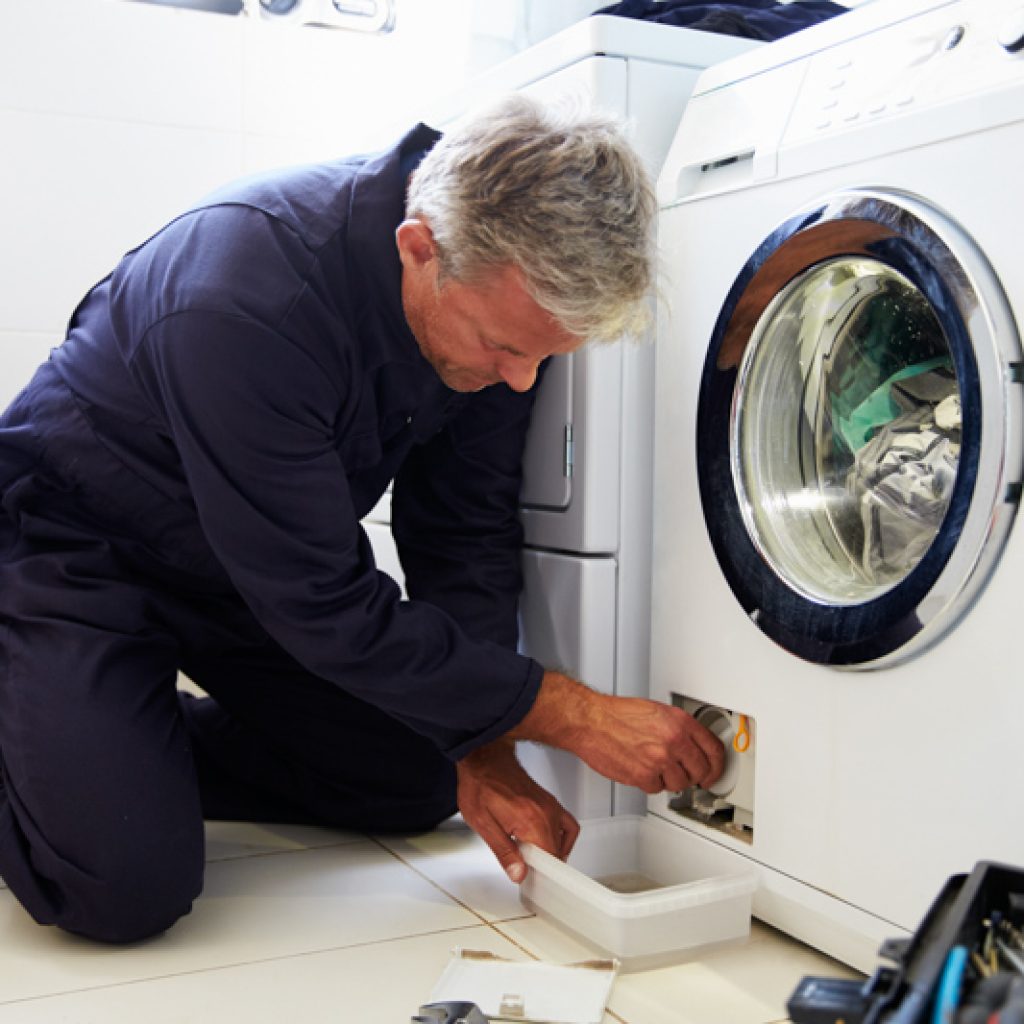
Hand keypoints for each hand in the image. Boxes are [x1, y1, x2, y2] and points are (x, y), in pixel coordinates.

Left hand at [456, 739, 579, 883]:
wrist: (484, 758)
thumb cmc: (480, 785)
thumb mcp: (483, 824)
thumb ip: (504, 852)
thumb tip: (519, 874)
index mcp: (531, 821)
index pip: (550, 859)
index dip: (541, 875)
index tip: (530, 880)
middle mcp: (545, 813)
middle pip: (557, 852)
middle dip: (544, 866)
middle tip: (525, 871)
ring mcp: (550, 805)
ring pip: (563, 840)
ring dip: (552, 853)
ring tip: (534, 859)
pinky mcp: (549, 800)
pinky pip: (567, 824)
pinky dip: (563, 837)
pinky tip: (550, 842)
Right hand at [509, 672, 724, 793]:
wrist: (591, 721)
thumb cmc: (618, 714)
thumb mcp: (657, 712)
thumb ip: (678, 728)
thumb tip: (693, 745)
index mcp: (680, 722)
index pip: (714, 749)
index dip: (717, 765)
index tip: (715, 772)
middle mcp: (673, 741)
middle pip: (700, 771)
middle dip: (695, 776)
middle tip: (686, 774)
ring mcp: (660, 760)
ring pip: (679, 784)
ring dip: (670, 780)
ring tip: (656, 767)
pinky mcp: (644, 776)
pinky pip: (657, 789)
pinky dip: (651, 783)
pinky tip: (642, 769)